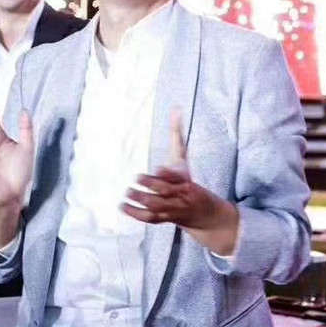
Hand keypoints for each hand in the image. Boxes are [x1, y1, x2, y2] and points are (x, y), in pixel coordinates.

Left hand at [122, 109, 239, 255]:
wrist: (203, 212)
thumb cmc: (186, 178)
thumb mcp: (182, 157)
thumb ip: (176, 134)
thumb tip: (176, 108)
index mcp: (185, 180)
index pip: (177, 177)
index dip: (167, 174)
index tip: (158, 168)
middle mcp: (179, 195)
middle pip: (165, 192)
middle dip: (151, 186)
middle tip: (136, 179)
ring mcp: (172, 208)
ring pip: (157, 206)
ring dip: (141, 201)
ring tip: (127, 193)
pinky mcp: (164, 217)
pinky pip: (150, 218)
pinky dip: (135, 213)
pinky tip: (122, 206)